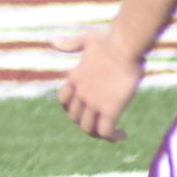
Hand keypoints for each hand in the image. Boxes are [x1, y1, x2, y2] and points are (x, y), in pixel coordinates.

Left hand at [55, 27, 141, 142]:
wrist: (124, 46)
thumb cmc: (109, 41)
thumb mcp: (86, 39)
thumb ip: (69, 43)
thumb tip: (52, 41)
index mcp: (74, 79)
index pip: (64, 101)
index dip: (72, 107)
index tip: (86, 108)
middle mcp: (80, 93)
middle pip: (74, 117)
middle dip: (85, 121)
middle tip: (101, 122)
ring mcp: (94, 103)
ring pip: (88, 128)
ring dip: (97, 133)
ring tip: (112, 133)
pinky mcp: (110, 108)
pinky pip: (105, 131)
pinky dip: (112, 137)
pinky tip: (123, 135)